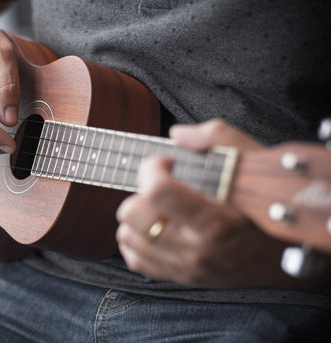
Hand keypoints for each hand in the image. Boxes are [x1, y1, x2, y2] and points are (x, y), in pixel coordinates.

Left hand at [116, 120, 313, 286]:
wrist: (287, 254)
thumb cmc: (271, 207)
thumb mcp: (254, 164)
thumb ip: (216, 139)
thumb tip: (176, 134)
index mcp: (214, 220)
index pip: (156, 191)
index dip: (152, 168)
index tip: (167, 163)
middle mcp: (195, 249)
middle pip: (132, 214)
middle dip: (141, 190)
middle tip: (163, 185)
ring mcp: (185, 267)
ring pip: (127, 237)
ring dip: (137, 216)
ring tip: (161, 207)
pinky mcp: (180, 277)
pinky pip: (135, 260)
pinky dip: (137, 241)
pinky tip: (157, 228)